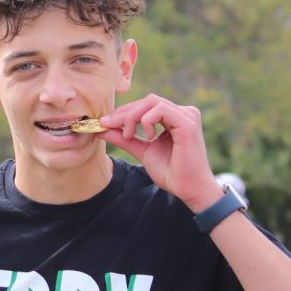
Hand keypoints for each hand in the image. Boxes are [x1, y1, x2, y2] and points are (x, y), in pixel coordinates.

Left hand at [99, 94, 222, 210]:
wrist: (189, 189)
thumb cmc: (171, 172)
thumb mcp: (142, 151)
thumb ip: (125, 138)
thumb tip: (101, 129)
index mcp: (174, 118)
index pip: (145, 105)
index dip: (123, 112)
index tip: (103, 123)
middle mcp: (183, 113)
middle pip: (147, 100)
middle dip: (124, 113)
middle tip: (108, 126)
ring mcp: (187, 116)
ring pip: (152, 101)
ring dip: (132, 116)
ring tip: (128, 136)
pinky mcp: (187, 123)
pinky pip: (160, 110)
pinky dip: (146, 120)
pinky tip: (148, 137)